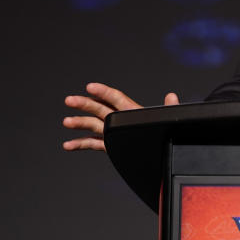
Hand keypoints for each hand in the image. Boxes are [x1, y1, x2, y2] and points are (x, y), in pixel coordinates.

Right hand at [62, 82, 179, 151]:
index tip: (90, 87)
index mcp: (133, 111)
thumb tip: (172, 96)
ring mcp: (113, 132)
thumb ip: (170, 108)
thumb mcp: (167, 119)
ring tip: (66, 122)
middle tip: (70, 100)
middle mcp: (120, 120)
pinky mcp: (110, 144)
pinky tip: (68, 145)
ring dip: (79, 123)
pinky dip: (80, 144)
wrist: (159, 152)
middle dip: (84, 104)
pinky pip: (92, 143)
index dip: (103, 92)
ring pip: (93, 125)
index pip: (116, 98)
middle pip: (100, 109)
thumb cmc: (164, 132)